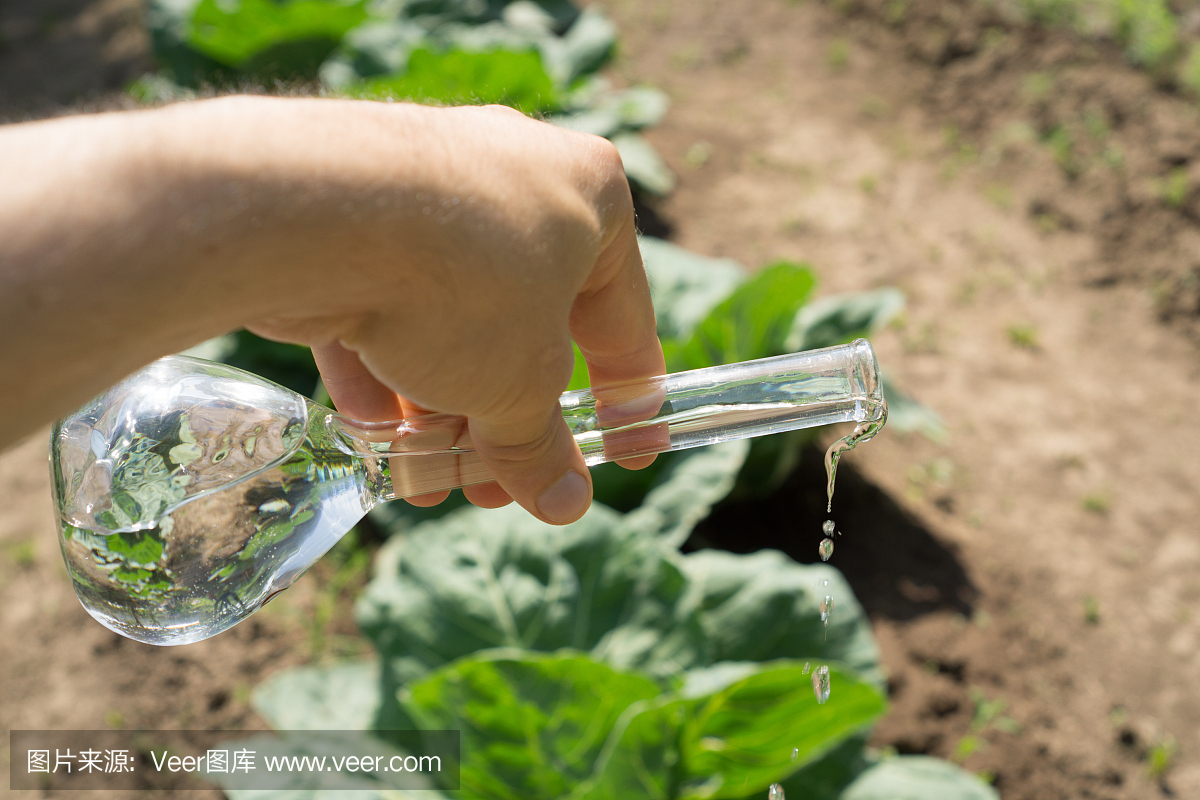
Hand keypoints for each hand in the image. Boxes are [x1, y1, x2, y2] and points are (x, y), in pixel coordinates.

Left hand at [225, 99, 664, 523]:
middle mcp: (513, 176)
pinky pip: (384, 297)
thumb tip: (566, 503)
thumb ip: (543, 447)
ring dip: (444, 404)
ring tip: (431, 478)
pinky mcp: (353, 207)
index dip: (627, 395)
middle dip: (511, 416)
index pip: (623, 317)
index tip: (628, 448)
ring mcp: (429, 183)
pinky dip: (384, 366)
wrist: (314, 213)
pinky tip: (378, 438)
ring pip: (451, 314)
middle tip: (503, 487)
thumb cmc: (462, 284)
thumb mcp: (520, 385)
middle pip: (527, 322)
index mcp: (589, 194)